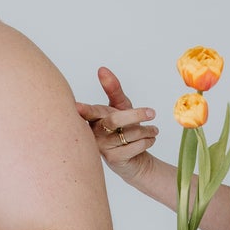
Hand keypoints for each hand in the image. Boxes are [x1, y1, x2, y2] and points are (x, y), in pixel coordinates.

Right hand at [75, 67, 158, 182]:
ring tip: (153, 130)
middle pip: (114, 120)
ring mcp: (102, 148)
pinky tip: (149, 141)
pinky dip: (147, 141)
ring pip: (128, 133)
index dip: (84, 110)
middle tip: (152, 112)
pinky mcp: (113, 159)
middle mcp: (94, 133)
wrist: (134, 158)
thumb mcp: (120, 106)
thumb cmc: (124, 128)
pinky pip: (134, 147)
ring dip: (147, 130)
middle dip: (136, 114)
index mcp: (94, 118)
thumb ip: (113, 89)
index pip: (89, 112)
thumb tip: (102, 69)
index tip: (77, 107)